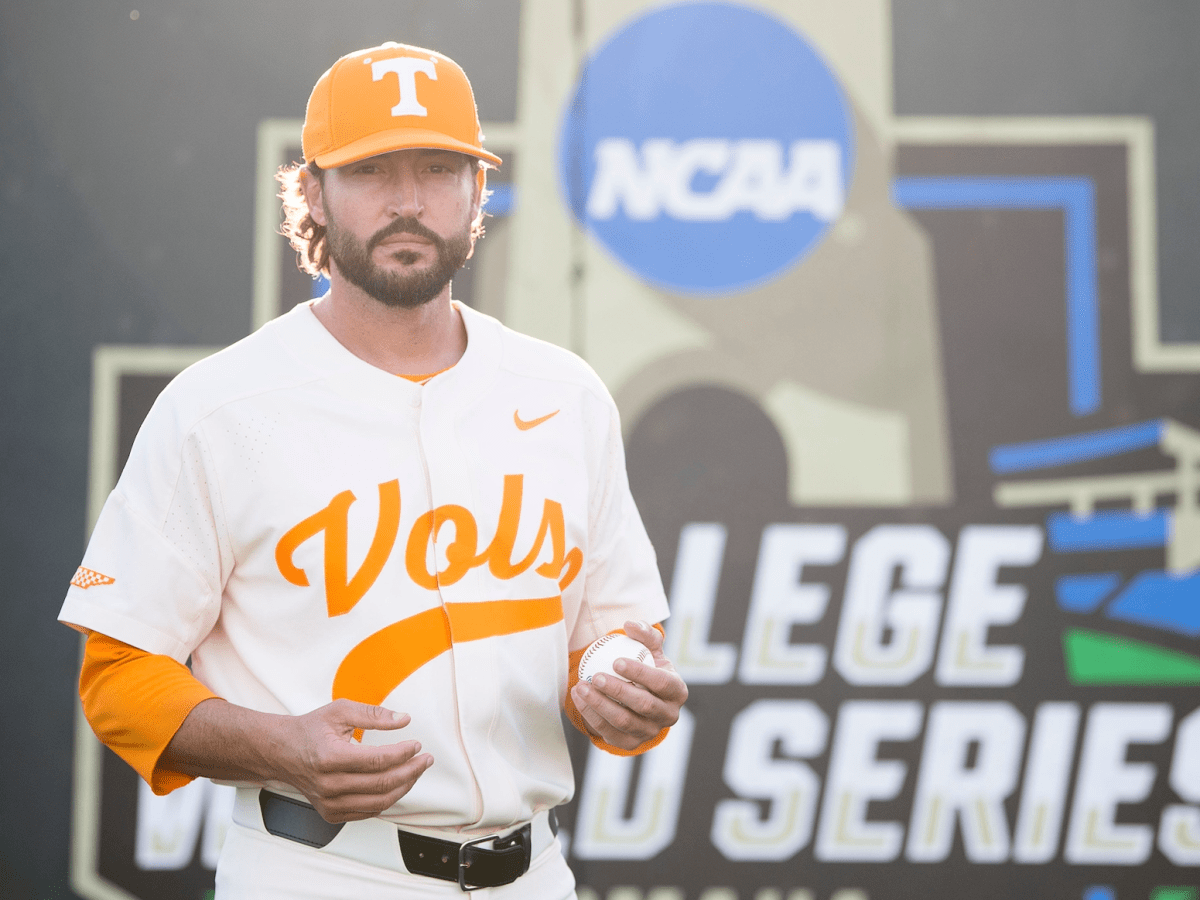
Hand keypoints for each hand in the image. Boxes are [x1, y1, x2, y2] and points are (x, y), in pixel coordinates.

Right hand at [273, 699, 432, 822]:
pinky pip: (368, 811)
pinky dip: (387, 799)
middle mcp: (329, 785)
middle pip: (382, 784)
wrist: (281, 752)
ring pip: (379, 801)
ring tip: (416, 771)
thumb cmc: (309, 730)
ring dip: (404, 787)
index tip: (416, 745)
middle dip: (411, 771)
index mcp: (330, 758)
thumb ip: (373, 714)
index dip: (402, 753)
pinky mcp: (331, 813)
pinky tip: (398, 784)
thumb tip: (403, 719)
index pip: (378, 761)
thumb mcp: (340, 711)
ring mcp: (329, 803)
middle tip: (425, 760)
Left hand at [570, 620, 687, 751]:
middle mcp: (668, 715)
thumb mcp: (651, 650)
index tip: (616, 661)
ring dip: (600, 704)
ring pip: (624, 721)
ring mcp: (650, 732)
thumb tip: (630, 624)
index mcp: (677, 691)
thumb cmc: (647, 668)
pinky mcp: (631, 743)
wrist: (639, 695)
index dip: (640, 674)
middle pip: (643, 705)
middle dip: (617, 690)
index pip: (662, 683)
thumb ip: (645, 634)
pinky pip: (609, 733)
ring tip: (581, 686)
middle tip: (596, 676)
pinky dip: (591, 716)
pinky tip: (578, 698)